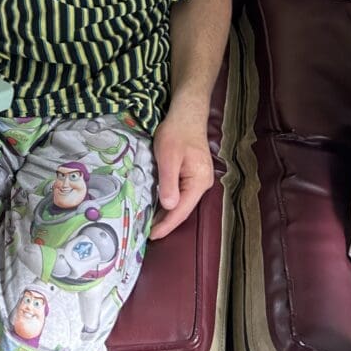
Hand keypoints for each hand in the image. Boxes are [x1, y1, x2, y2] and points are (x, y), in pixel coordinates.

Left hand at [149, 113, 213, 239]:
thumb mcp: (168, 157)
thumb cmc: (176, 133)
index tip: (152, 236)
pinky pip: (181, 194)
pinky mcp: (192, 174)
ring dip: (167, 214)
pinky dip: (170, 202)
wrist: (186, 114)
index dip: (166, 225)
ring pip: (182, 202)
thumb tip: (169, 207)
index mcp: (199, 181)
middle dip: (167, 222)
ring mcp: (199, 180)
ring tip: (151, 224)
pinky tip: (159, 206)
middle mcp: (202, 184)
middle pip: (183, 209)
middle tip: (147, 234)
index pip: (181, 210)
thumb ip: (169, 182)